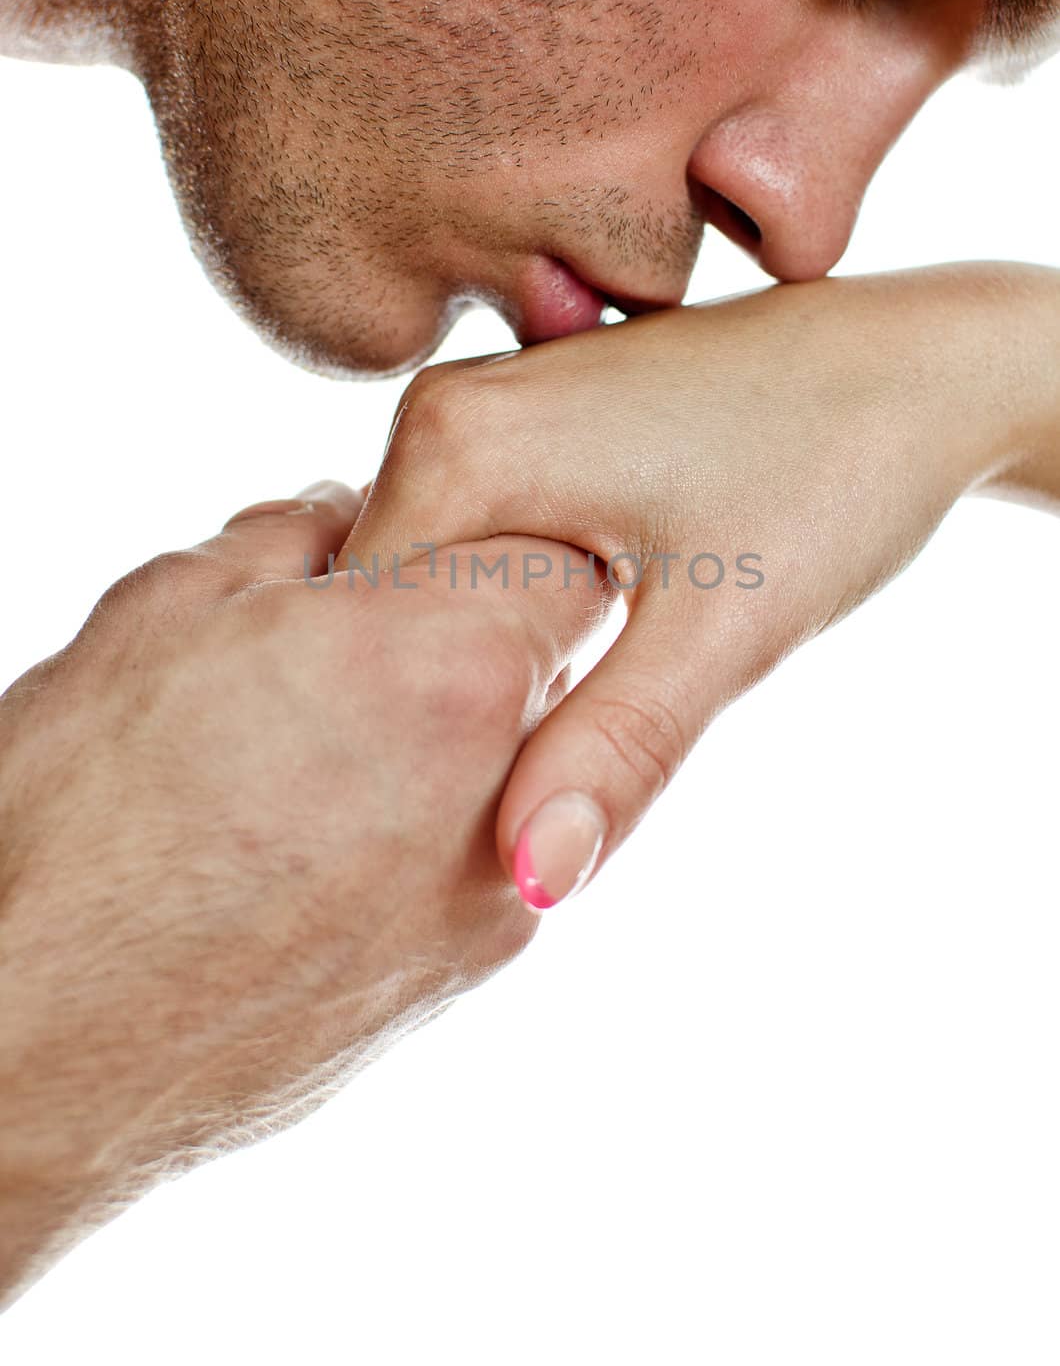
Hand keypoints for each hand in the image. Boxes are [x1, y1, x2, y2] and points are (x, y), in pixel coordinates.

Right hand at [0, 483, 609, 1303]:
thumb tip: (343, 518)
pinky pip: (481, 858)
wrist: (38, 1043)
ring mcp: (491, 898)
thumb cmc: (75, 823)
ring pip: (524, 766)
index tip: (423, 558)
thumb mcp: (161, 618)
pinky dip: (429, 829)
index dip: (494, 545)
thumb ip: (286, 541)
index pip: (562, 565)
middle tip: (362, 652)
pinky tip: (317, 842)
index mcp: (444, 668)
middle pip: (555, 669)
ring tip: (321, 757)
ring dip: (456, 737)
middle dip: (480, 637)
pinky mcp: (459, 976)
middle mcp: (505, 788)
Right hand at [343, 263, 1059, 906]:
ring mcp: (491, 404)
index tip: (472, 790)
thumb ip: (612, 751)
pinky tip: (594, 631)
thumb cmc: (837, 472)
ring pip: (439, 578)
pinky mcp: (535, 417)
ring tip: (588, 679)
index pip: (354, 630)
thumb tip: (528, 880)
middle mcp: (447, 405)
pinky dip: (515, 605)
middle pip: (390, 607)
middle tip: (556, 746)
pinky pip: (483, 538)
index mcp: (455, 442)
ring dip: (484, 652)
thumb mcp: (722, 632)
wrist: (925, 369)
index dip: (407, 727)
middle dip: (445, 693)